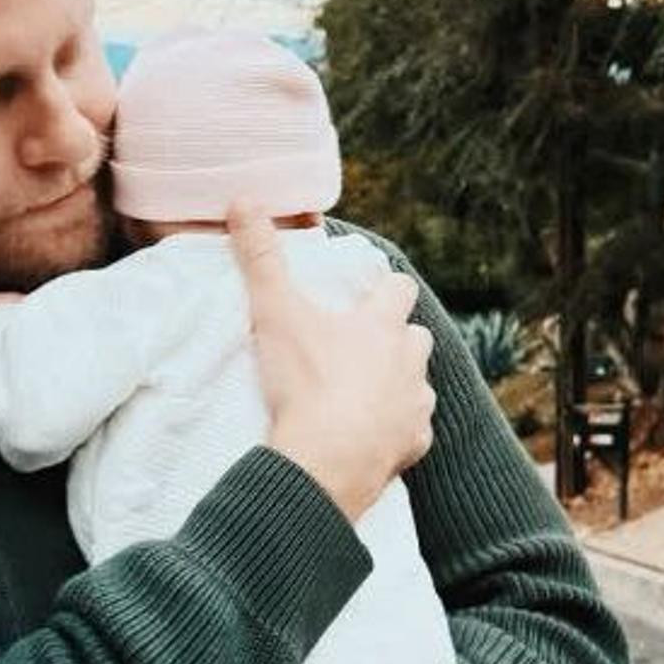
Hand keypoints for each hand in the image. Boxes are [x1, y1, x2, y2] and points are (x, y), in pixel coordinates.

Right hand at [225, 199, 435, 522]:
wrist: (325, 462)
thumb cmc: (305, 382)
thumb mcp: (275, 312)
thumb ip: (261, 258)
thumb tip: (244, 201)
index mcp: (382, 326)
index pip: (399, 289)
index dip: (385, 289)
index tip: (367, 294)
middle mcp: (409, 362)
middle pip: (417, 337)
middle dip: (396, 339)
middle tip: (360, 348)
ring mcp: (415, 406)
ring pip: (419, 385)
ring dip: (399, 386)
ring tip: (363, 396)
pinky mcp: (413, 446)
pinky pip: (413, 434)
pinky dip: (397, 434)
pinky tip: (371, 439)